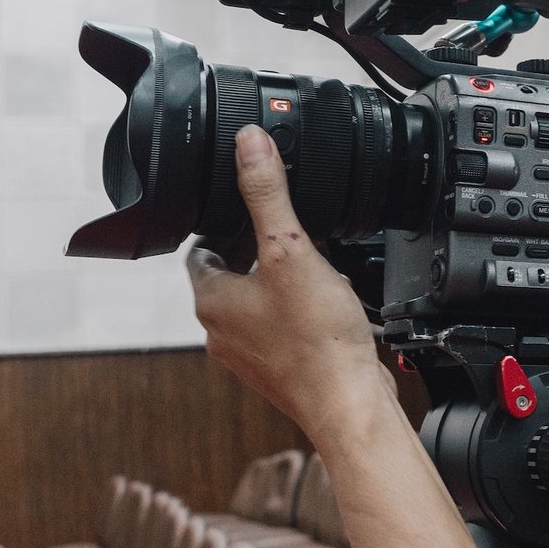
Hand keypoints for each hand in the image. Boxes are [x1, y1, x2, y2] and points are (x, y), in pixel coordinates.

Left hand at [186, 126, 393, 444]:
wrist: (349, 403)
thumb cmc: (317, 340)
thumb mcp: (291, 249)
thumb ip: (268, 193)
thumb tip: (250, 144)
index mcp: (211, 301)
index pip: (199, 250)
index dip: (220, 223)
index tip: (244, 206)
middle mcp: (221, 332)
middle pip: (227, 275)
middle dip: (253, 248)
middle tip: (284, 228)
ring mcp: (249, 355)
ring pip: (254, 302)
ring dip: (276, 280)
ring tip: (310, 263)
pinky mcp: (279, 370)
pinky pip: (279, 327)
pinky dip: (296, 309)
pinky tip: (326, 303)